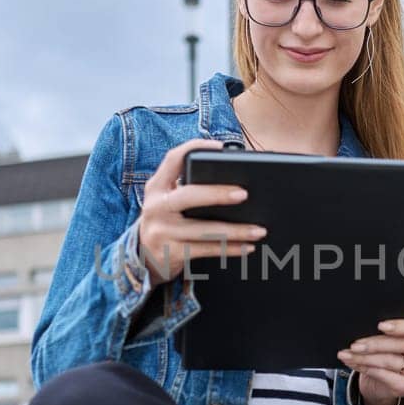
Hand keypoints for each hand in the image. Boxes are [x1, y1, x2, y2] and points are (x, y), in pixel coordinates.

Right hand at [135, 138, 266, 281]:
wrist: (144, 257)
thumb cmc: (167, 221)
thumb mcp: (168, 200)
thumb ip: (187, 187)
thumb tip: (234, 182)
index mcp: (156, 186)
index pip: (173, 159)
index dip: (195, 148)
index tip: (221, 146)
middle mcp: (155, 206)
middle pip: (189, 195)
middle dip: (218, 194)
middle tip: (244, 194)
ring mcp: (161, 231)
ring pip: (204, 230)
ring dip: (236, 231)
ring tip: (259, 230)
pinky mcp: (170, 253)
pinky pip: (206, 250)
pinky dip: (229, 249)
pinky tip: (247, 247)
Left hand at [338, 302, 403, 404]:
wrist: (386, 378)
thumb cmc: (390, 348)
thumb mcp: (394, 332)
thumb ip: (402, 317)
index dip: (402, 326)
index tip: (380, 325)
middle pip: (403, 345)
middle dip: (375, 343)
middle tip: (355, 343)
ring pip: (391, 362)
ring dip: (365, 357)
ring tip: (347, 353)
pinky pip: (385, 376)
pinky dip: (366, 369)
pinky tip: (353, 363)